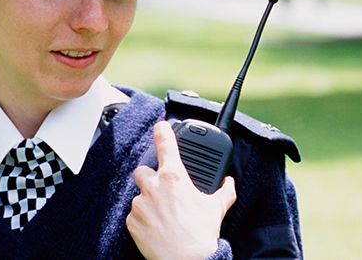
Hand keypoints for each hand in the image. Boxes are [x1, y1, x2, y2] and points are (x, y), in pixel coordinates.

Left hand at [126, 121, 236, 259]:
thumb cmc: (201, 236)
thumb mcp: (217, 208)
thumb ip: (224, 190)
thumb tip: (229, 182)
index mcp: (174, 177)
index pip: (165, 144)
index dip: (163, 131)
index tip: (161, 126)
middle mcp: (153, 186)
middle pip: (143, 170)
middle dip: (151, 177)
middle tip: (163, 190)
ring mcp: (140, 203)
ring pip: (139, 195)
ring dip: (148, 201)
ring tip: (164, 216)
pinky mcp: (131, 220)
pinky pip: (135, 214)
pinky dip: (143, 219)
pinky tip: (156, 227)